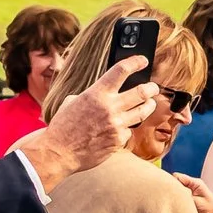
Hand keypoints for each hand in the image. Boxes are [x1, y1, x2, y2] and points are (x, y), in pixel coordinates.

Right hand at [31, 64, 161, 180]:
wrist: (60, 151)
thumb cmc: (64, 126)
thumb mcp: (74, 101)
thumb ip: (93, 95)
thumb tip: (106, 93)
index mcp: (97, 93)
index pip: (121, 71)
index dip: (135, 62)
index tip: (143, 61)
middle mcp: (110, 107)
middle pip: (142, 92)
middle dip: (151, 88)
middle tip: (153, 87)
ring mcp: (116, 125)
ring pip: (143, 111)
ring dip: (149, 105)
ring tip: (150, 103)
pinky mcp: (119, 140)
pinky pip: (129, 130)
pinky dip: (126, 128)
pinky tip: (120, 128)